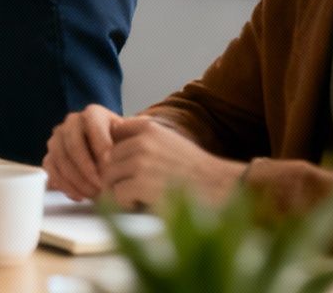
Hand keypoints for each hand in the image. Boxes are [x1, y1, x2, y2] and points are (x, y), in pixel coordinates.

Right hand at [43, 104, 120, 200]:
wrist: (111, 154)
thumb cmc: (123, 147)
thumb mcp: (130, 141)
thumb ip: (128, 144)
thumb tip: (118, 159)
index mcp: (93, 114)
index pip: (92, 125)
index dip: (100, 145)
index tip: (110, 165)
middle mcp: (72, 122)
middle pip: (73, 144)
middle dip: (86, 168)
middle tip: (101, 186)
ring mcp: (58, 138)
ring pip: (60, 158)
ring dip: (76, 179)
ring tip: (93, 194)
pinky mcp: (50, 155)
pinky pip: (51, 169)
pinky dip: (64, 184)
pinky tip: (79, 196)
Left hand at [102, 116, 243, 208]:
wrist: (223, 190)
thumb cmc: (197, 171)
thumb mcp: (170, 142)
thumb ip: (144, 139)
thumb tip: (110, 143)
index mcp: (149, 128)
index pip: (115, 133)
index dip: (118, 152)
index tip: (129, 165)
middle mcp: (142, 141)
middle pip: (109, 159)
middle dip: (118, 175)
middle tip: (136, 188)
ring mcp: (140, 162)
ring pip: (110, 177)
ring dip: (121, 190)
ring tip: (142, 196)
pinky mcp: (140, 183)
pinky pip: (118, 194)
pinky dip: (127, 204)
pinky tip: (145, 205)